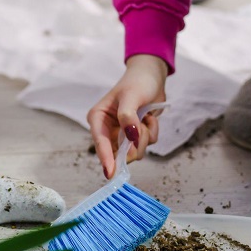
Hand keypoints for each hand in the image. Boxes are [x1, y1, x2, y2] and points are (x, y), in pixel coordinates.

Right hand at [87, 54, 167, 178]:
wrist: (152, 76)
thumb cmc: (138, 82)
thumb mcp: (131, 96)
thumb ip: (128, 117)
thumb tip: (130, 138)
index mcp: (98, 118)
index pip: (100, 142)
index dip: (106, 158)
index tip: (110, 173)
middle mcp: (107, 129)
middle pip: (118, 152)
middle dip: (133, 143)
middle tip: (141, 126)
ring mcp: (121, 134)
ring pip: (133, 151)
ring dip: (145, 136)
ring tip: (145, 118)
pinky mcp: (134, 136)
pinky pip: (145, 145)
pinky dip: (151, 132)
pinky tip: (149, 118)